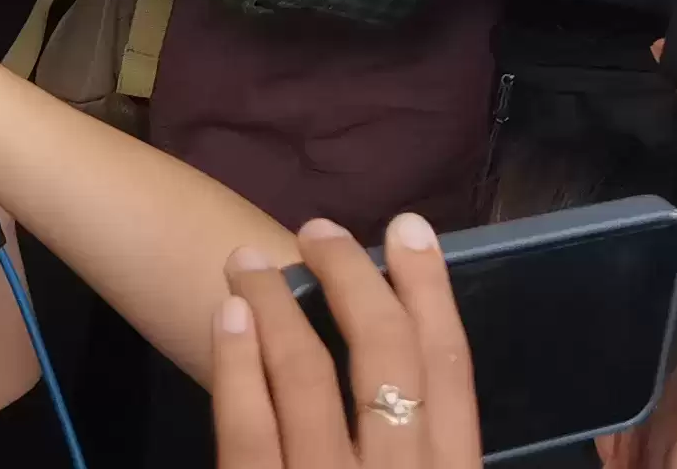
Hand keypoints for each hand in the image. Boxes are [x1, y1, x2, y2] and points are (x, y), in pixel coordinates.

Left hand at [210, 216, 480, 467]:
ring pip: (307, 379)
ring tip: (247, 264)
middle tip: (319, 232)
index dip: (430, 291)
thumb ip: (415, 445)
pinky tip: (227, 316)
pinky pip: (247, 426)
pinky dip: (237, 362)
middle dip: (353, 279)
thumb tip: (396, 370)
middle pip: (385, 356)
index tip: (408, 231)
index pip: (449, 370)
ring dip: (277, 306)